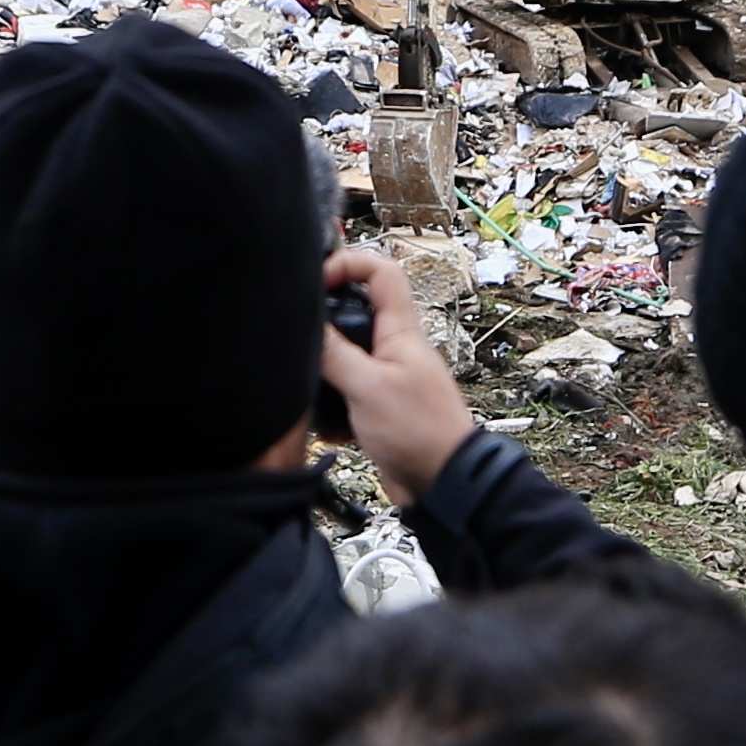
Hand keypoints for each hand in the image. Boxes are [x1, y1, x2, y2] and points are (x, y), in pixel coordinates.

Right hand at [317, 242, 478, 504]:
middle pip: (358, 310)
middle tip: (302, 330)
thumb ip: (335, 353)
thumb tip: (307, 325)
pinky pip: (348, 391)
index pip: (381, 272)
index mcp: (401, 331)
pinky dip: (333, 405)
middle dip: (327, 320)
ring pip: (348, 354)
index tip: (319, 280)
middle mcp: (396, 348)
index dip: (349, 263)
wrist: (444, 482)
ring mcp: (388, 376)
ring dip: (326, 368)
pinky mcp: (380, 405)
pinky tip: (326, 423)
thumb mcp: (367, 387)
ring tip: (309, 382)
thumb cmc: (421, 433)